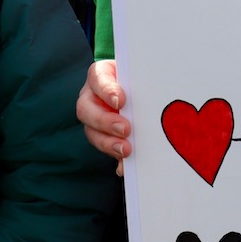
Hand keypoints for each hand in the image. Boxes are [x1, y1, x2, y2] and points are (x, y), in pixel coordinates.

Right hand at [77, 60, 131, 175]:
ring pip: (92, 133)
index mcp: (100, 75)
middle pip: (86, 110)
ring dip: (108, 143)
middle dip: (105, 122)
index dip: (107, 91)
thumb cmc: (140, 77)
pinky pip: (106, 150)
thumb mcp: (140, 74)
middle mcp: (91, 96)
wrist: (142, 86)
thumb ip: (141, 83)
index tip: (122, 101)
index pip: (98, 79)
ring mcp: (94, 118)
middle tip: (125, 129)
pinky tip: (125, 166)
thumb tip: (154, 95)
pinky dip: (116, 160)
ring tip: (125, 150)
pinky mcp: (104, 136)